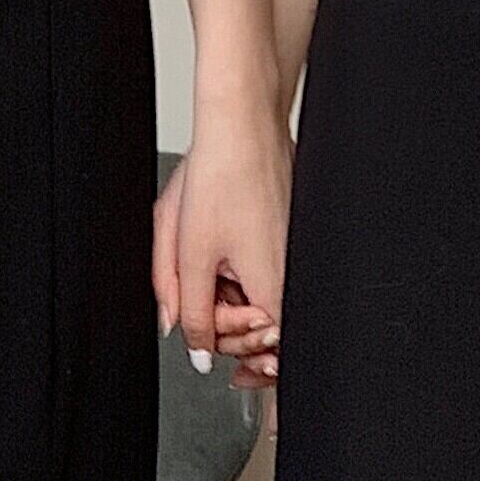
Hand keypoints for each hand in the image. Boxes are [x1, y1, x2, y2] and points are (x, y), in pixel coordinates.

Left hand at [153, 96, 288, 391]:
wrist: (243, 126)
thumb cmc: (221, 176)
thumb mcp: (187, 253)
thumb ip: (190, 312)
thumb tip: (194, 349)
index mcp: (272, 289)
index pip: (261, 354)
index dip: (231, 354)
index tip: (218, 352)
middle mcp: (291, 276)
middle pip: (257, 330)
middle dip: (224, 324)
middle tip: (200, 292)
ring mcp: (292, 257)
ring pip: (256, 300)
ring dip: (227, 292)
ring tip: (206, 253)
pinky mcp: (289, 239)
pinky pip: (263, 273)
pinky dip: (238, 271)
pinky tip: (221, 242)